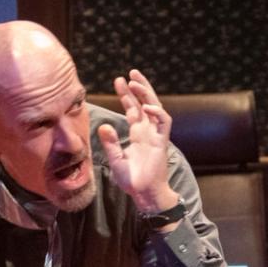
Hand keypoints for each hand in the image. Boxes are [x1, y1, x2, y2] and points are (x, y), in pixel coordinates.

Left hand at [98, 69, 178, 213]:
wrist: (144, 194)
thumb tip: (103, 126)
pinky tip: (146, 107)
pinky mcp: (162, 142)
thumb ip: (110, 143)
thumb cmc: (132, 180)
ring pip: (155, 108)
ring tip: (136, 82)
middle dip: (138, 87)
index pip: (133, 108)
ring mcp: (156, 135)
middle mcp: (148, 131)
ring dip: (147, 94)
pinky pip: (164, 122)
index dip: (126, 94)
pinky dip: (157, 113)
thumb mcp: (115, 159)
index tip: (118, 80)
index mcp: (138, 133)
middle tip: (130, 72)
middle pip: (145, 103)